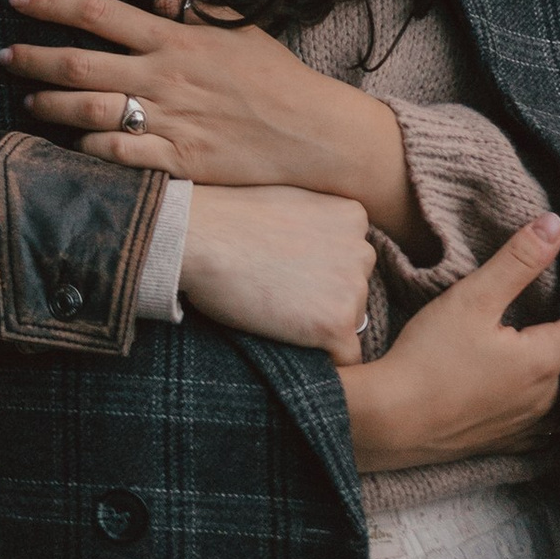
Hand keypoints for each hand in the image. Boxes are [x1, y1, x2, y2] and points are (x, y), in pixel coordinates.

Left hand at [7, 0, 419, 241]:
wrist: (310, 131)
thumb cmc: (269, 72)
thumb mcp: (227, 22)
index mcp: (174, 39)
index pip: (98, 12)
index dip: (50, 4)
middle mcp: (164, 77)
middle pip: (79, 64)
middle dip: (32, 59)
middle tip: (3, 56)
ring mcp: (170, 120)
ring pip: (88, 112)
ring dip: (49, 106)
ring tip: (28, 101)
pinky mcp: (178, 160)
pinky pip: (117, 156)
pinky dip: (86, 150)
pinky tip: (69, 144)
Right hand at [178, 186, 374, 362]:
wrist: (197, 237)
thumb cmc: (226, 218)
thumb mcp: (289, 202)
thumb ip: (317, 225)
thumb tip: (320, 255)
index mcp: (353, 216)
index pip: (352, 257)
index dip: (319, 269)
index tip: (286, 269)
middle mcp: (362, 250)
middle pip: (355, 290)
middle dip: (324, 296)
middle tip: (278, 290)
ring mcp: (353, 289)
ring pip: (349, 321)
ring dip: (318, 323)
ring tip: (274, 308)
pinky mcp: (337, 324)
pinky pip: (346, 357)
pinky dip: (321, 356)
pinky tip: (286, 337)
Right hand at [341, 217, 559, 472]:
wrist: (388, 423)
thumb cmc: (427, 359)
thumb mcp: (471, 300)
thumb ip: (517, 262)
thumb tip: (557, 226)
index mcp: (544, 360)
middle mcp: (547, 397)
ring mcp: (528, 424)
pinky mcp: (506, 439)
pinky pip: (544, 415)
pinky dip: (547, 389)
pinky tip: (531, 381)